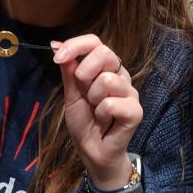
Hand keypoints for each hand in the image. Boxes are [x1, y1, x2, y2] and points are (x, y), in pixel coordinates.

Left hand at [52, 35, 141, 188]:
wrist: (92, 150)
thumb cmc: (84, 122)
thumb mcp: (71, 93)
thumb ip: (68, 70)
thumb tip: (57, 45)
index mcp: (105, 68)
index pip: (95, 42)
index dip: (76, 45)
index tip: (58, 57)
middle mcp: (120, 75)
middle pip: (105, 53)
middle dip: (85, 72)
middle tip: (83, 91)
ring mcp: (130, 93)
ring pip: (107, 80)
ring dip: (93, 98)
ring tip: (96, 110)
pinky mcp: (135, 111)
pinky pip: (112, 103)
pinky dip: (102, 113)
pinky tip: (105, 121)